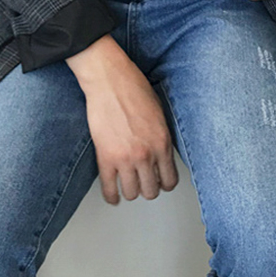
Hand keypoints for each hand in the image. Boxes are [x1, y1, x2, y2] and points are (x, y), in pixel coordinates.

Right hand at [65, 35, 178, 204]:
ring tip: (127, 184)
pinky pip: (109, 189)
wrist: (110, 80)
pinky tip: (112, 194)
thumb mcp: (159, 114)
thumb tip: (160, 156)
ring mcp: (125, 159)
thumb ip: (161, 138)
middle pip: (151, 191)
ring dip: (130, 191)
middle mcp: (146, 155)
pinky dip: (111, 196)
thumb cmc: (133, 89)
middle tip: (143, 182)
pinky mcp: (105, 158)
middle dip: (147, 188)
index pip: (170, 180)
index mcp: (163, 143)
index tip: (159, 181)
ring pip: (132, 194)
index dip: (164, 183)